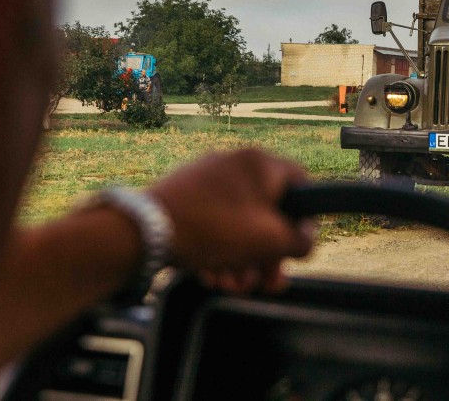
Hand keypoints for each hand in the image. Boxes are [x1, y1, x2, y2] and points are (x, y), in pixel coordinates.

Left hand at [147, 149, 315, 292]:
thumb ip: (299, 241)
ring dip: (243, 259)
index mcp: (261, 163)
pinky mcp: (185, 195)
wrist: (141, 232)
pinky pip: (215, 222)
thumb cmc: (212, 230)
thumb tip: (307, 239)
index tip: (296, 246)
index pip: (301, 184)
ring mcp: (207, 178)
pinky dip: (219, 249)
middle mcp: (236, 163)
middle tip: (267, 281)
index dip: (305, 219)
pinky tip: (213, 275)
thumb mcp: (269, 240)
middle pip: (268, 211)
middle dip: (268, 253)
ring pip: (240, 222)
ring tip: (234, 285)